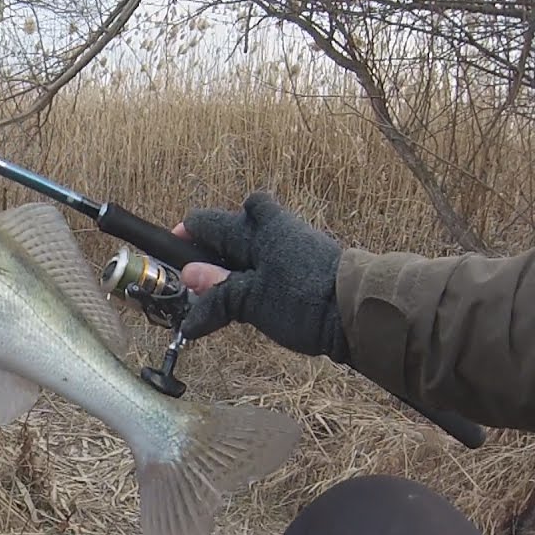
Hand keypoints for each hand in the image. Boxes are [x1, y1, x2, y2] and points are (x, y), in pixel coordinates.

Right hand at [172, 192, 348, 361]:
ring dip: (230, 270)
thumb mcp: (251, 300)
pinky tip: (250, 304)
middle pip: (227, 232)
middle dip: (208, 255)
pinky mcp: (304, 266)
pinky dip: (251, 280)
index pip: (206, 221)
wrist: (361, 313)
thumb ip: (216, 291)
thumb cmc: (307, 301)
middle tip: (197, 283)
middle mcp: (273, 230)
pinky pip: (266, 265)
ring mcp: (291, 246)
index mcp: (256, 229)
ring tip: (222, 299)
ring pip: (247, 250)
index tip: (173, 255)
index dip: (185, 235)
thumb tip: (189, 279)